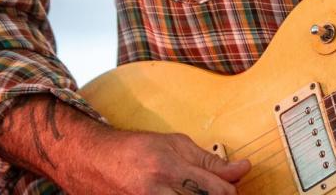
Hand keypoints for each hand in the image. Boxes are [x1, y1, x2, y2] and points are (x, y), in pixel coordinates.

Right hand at [81, 128, 250, 194]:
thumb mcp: (175, 144)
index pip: (216, 190)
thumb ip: (209, 160)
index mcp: (169, 168)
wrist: (95, 160)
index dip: (232, 191)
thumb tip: (241, 169)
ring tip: (197, 192)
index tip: (234, 186)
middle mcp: (157, 192)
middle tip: (216, 192)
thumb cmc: (135, 149)